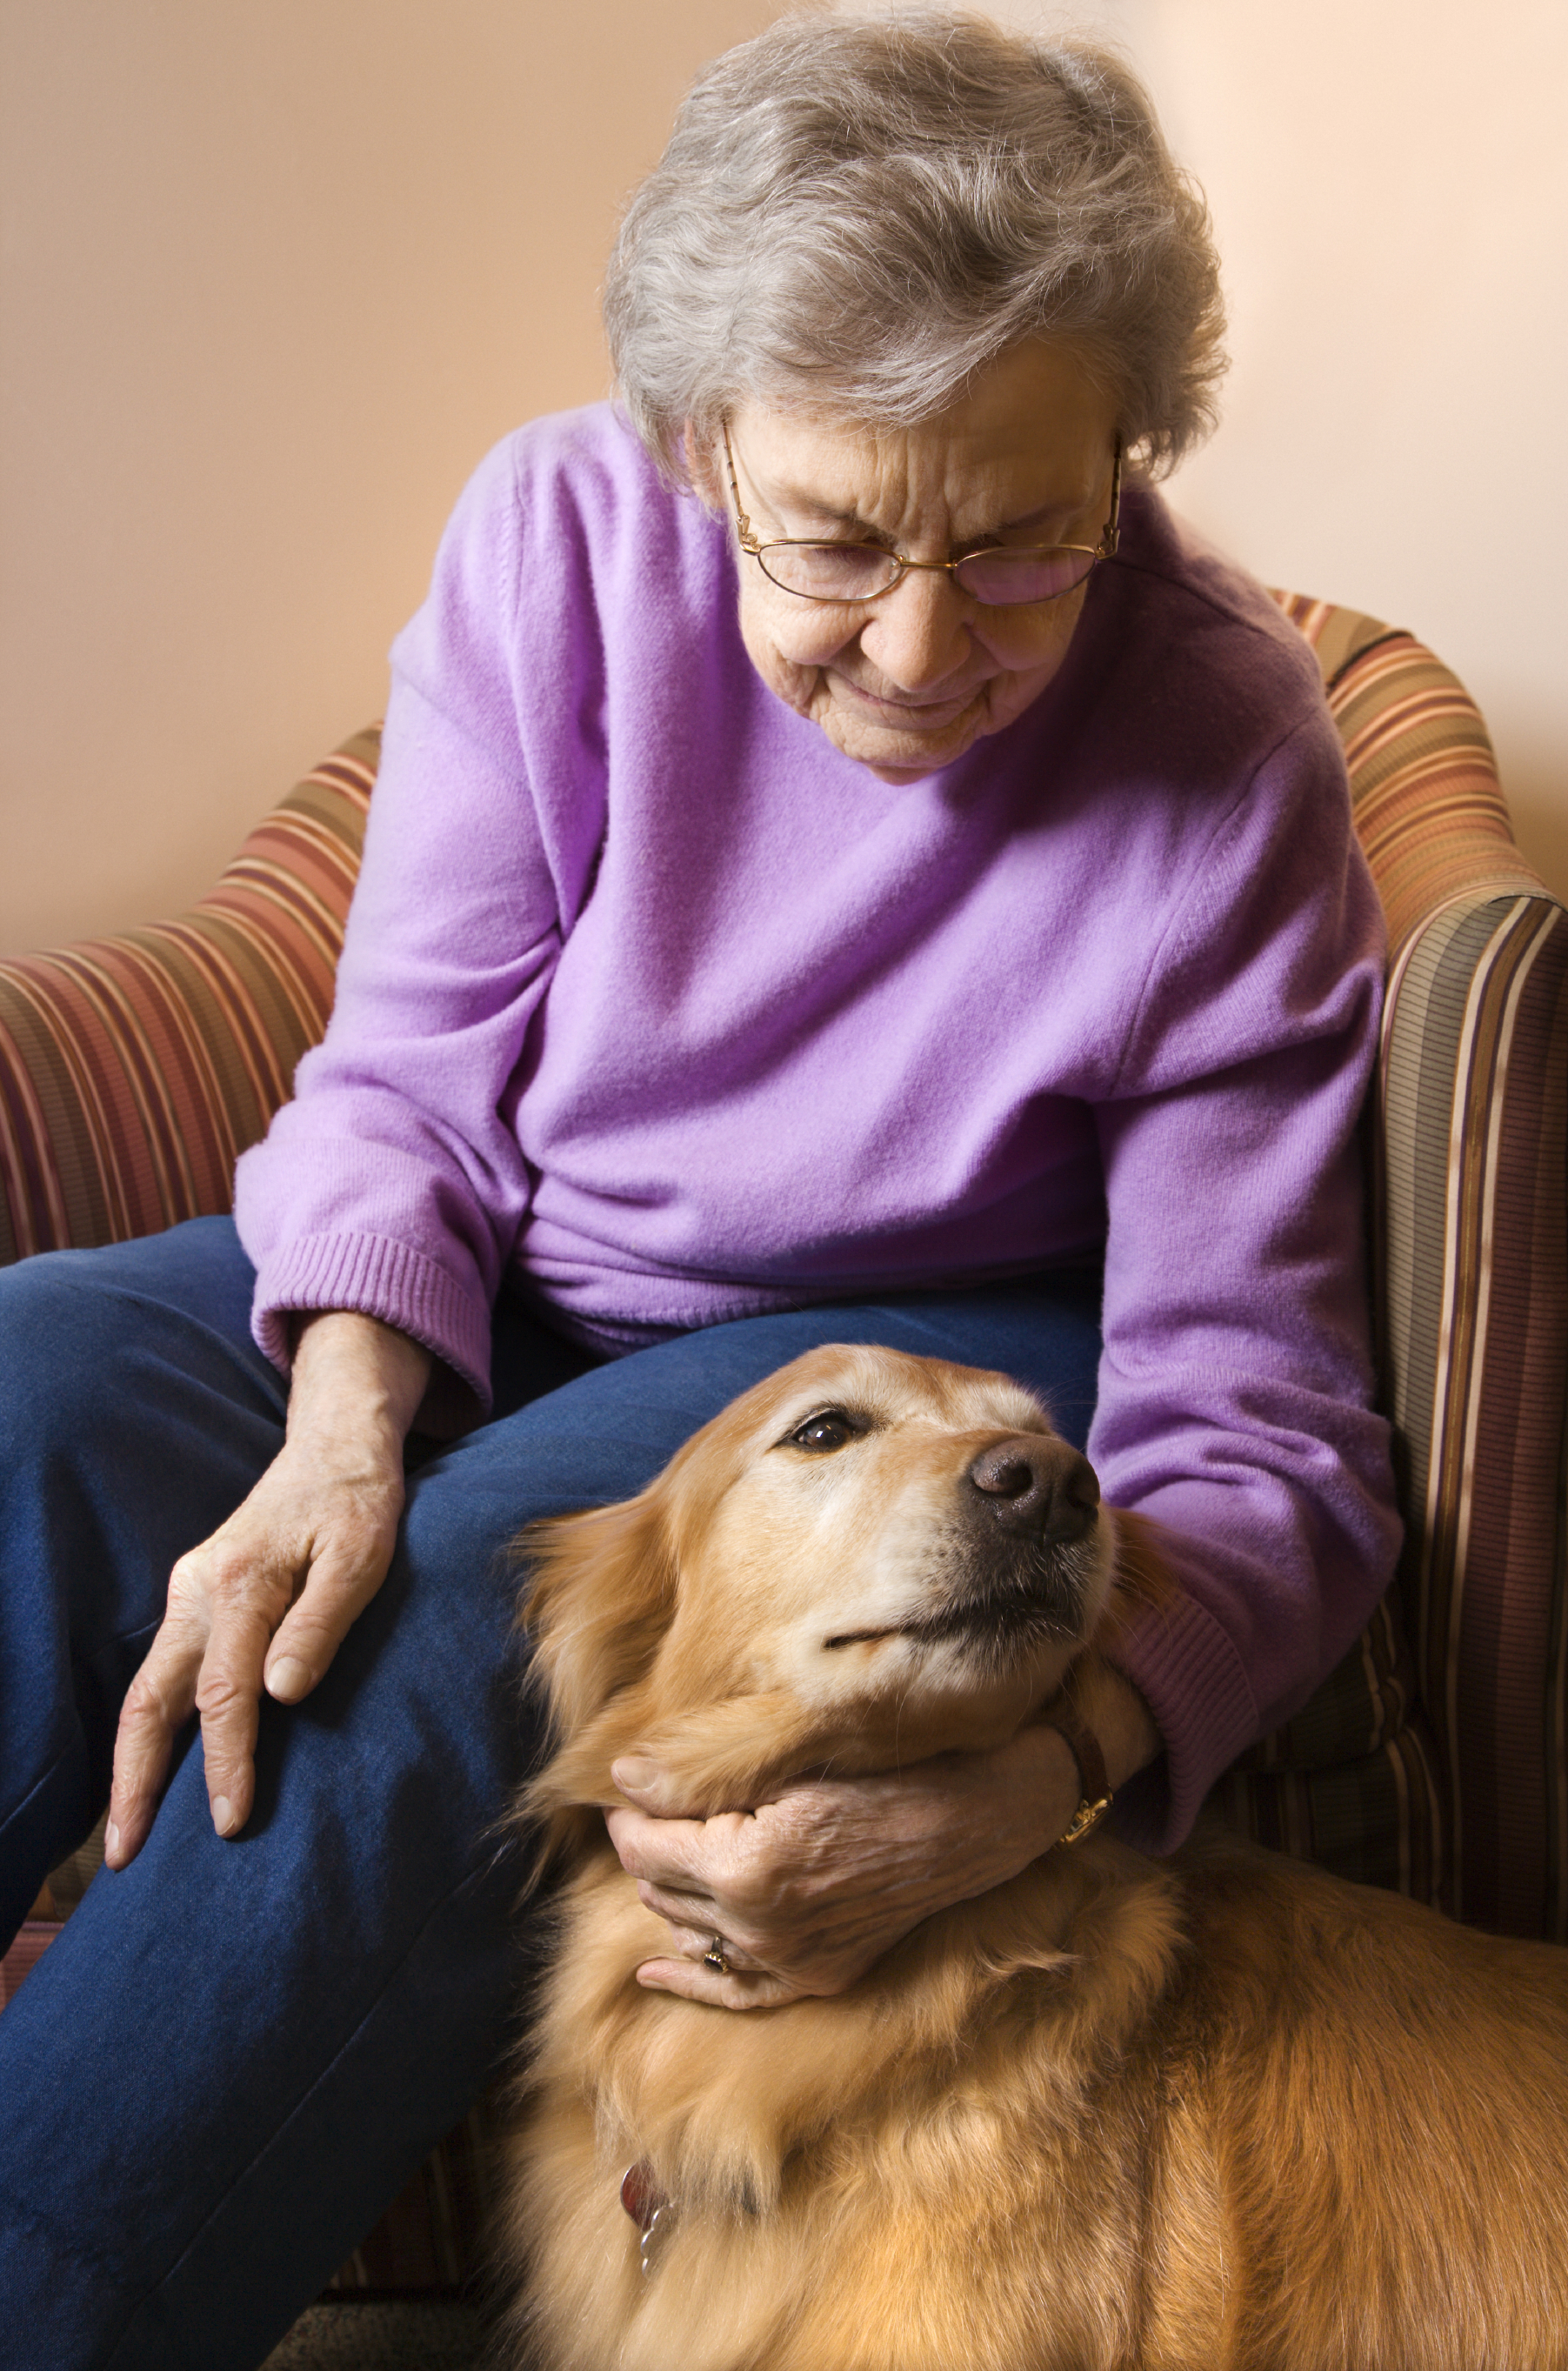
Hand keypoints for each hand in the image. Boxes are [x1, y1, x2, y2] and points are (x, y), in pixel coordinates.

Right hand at [105, 1311, 431, 1868]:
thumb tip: (282, 1694)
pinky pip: (164, 1673)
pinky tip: (154, 1771)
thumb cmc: (358, 1501)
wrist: (336, 1446)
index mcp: (239, 1583)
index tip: (228, 1820)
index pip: (225, 1693)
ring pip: (147, 1690)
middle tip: (122, 1855)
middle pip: (150, 1700)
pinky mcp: (197, 1599)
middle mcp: (198, 1591)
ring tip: (125, 1832)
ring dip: (132, 1761)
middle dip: (134, 1780)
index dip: (226, 1761)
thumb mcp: (362, 1554)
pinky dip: (151, 1727)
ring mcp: (190, 1595)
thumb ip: (323, 1621)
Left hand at [607, 1664, 1159, 2009]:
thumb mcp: (792, 1752)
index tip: (629, 1788)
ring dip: (671, 1895)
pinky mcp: (819, 1976)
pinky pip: (735, 1991)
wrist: (978, 1816)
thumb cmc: (890, 1767)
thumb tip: (621, 1777)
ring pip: (690, 1934)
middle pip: (660, 1890)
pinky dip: (693, 1979)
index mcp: (746, 1867)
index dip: (631, 1813)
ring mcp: (791, 1962)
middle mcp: (761, 1928)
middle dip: (647, 1850)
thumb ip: (700, 1772)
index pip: (647, 1846)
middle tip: (652, 1811)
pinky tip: (657, 1969)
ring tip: (668, 1855)